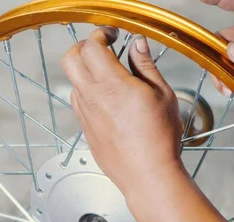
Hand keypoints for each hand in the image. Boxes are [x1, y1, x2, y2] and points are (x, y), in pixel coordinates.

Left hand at [61, 28, 183, 195]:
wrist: (147, 175)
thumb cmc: (158, 140)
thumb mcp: (162, 95)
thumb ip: (145, 66)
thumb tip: (137, 45)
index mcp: (112, 85)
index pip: (92, 46)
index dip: (101, 35)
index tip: (112, 35)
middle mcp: (92, 98)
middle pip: (70, 58)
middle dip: (83, 46)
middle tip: (102, 47)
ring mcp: (85, 114)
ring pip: (72, 80)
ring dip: (84, 70)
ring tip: (107, 74)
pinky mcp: (85, 129)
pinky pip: (78, 101)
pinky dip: (86, 91)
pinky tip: (106, 97)